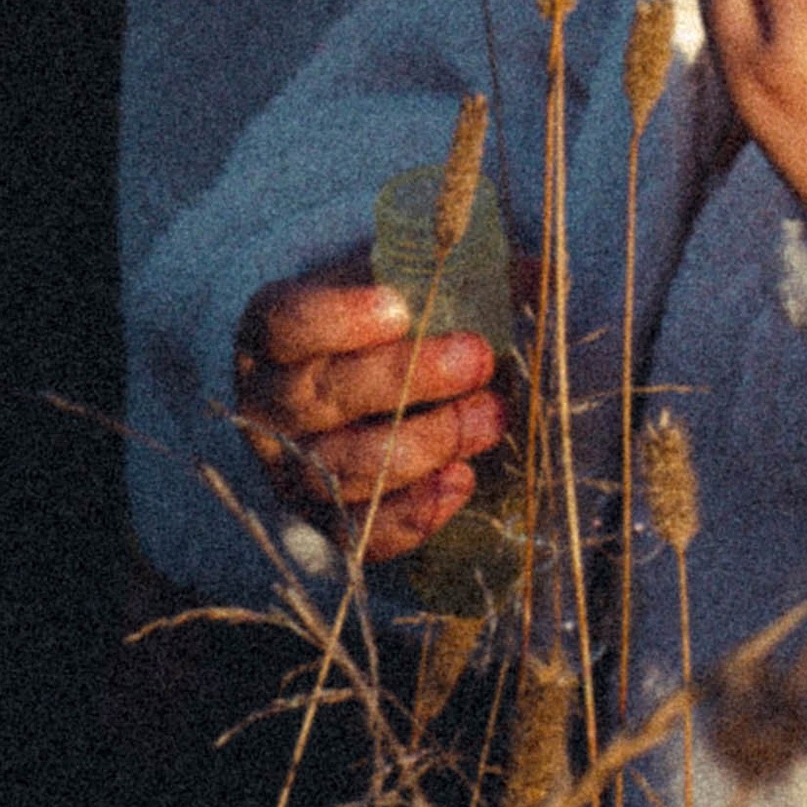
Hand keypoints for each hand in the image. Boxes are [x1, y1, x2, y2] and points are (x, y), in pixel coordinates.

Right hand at [236, 276, 508, 562]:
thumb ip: (455, 276)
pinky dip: (416, 512)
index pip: (287, 324)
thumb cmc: (375, 332)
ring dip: (429, 443)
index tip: (401, 307)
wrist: (342, 396)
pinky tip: (462, 480)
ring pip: (347, 468)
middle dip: (408, 377)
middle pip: (324, 395)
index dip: (338, 318)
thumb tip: (537, 274)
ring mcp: (292, 469)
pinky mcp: (325, 522)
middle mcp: (269, 404)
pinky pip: (364, 532)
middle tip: (477, 357)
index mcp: (271, 334)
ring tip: (491, 416)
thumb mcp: (396, 288)